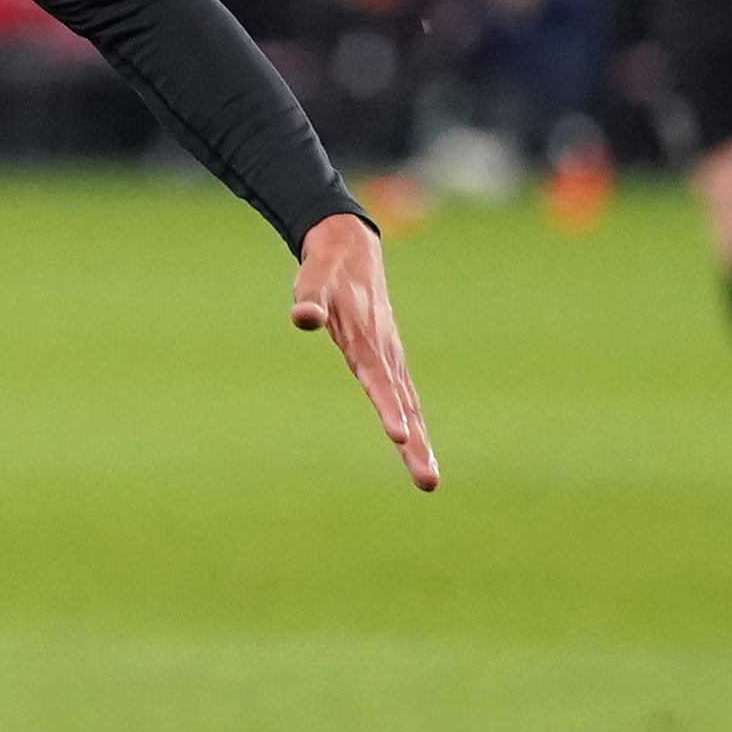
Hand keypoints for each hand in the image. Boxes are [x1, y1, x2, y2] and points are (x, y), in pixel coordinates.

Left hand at [291, 211, 438, 491]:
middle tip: (427, 481)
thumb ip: (308, 299)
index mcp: (366, 340)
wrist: (351, 249)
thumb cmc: (326, 272)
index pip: (378, 379)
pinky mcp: (390, 359)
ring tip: (428, 480)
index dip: (389, 408)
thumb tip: (302, 316)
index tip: (400, 437)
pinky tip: (417, 449)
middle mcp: (385, 353)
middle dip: (415, 445)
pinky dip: (413, 424)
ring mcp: (391, 358)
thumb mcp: (312, 281)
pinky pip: (405, 397)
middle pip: (404, 405)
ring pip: (410, 406)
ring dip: (420, 444)